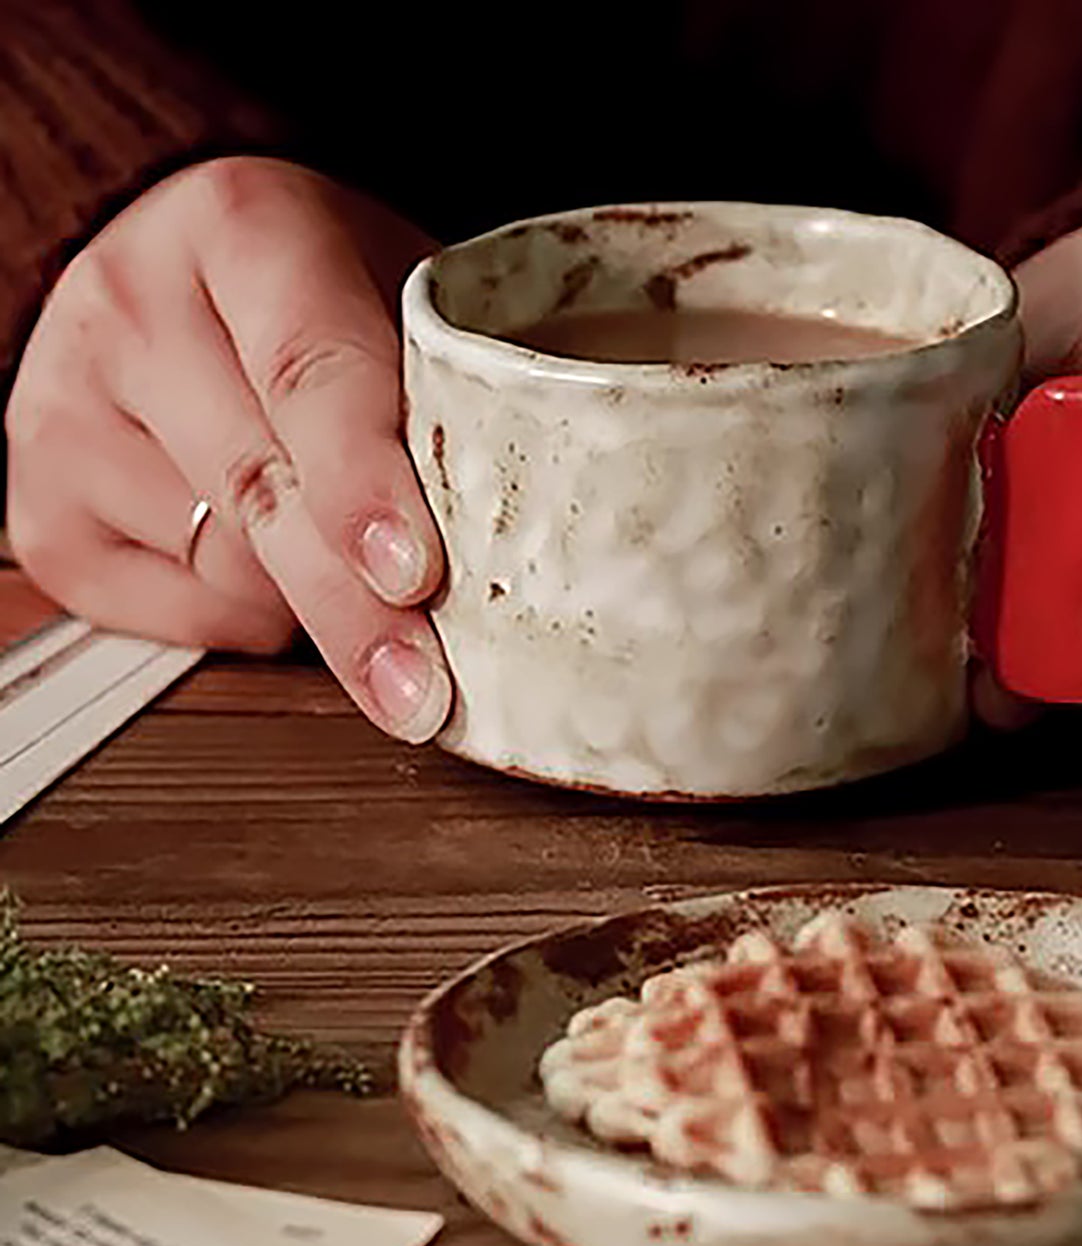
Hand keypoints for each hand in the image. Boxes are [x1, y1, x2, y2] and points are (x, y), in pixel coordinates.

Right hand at [5, 155, 451, 741]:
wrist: (182, 278)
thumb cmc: (322, 299)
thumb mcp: (401, 297)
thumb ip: (452, 395)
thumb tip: (536, 546)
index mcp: (246, 228)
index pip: (312, 372)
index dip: (365, 484)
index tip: (414, 573)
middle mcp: (133, 305)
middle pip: (262, 493)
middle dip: (356, 609)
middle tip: (423, 687)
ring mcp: (66, 409)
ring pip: (226, 568)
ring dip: (313, 600)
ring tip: (346, 552)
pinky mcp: (43, 510)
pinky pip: (179, 614)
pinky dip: (252, 621)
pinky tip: (270, 567)